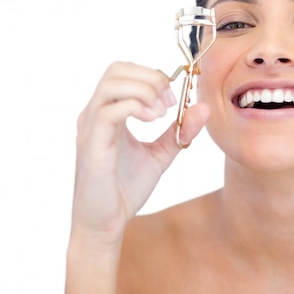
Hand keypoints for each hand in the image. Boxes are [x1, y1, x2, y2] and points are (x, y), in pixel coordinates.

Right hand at [71, 61, 208, 244]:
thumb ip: (180, 131)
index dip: (153, 76)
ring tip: (161, 114)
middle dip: (150, 79)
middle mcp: (94, 114)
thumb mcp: (161, 154)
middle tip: (169, 105)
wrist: (106, 223)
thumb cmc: (126, 188)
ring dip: (145, 91)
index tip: (173, 101)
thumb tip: (204, 107)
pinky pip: (109, 111)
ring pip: (111, 84)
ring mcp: (90, 128)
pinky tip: (153, 121)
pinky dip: (136, 107)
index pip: (123, 71)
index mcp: (107, 113)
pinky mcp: (92, 146)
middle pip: (116, 69)